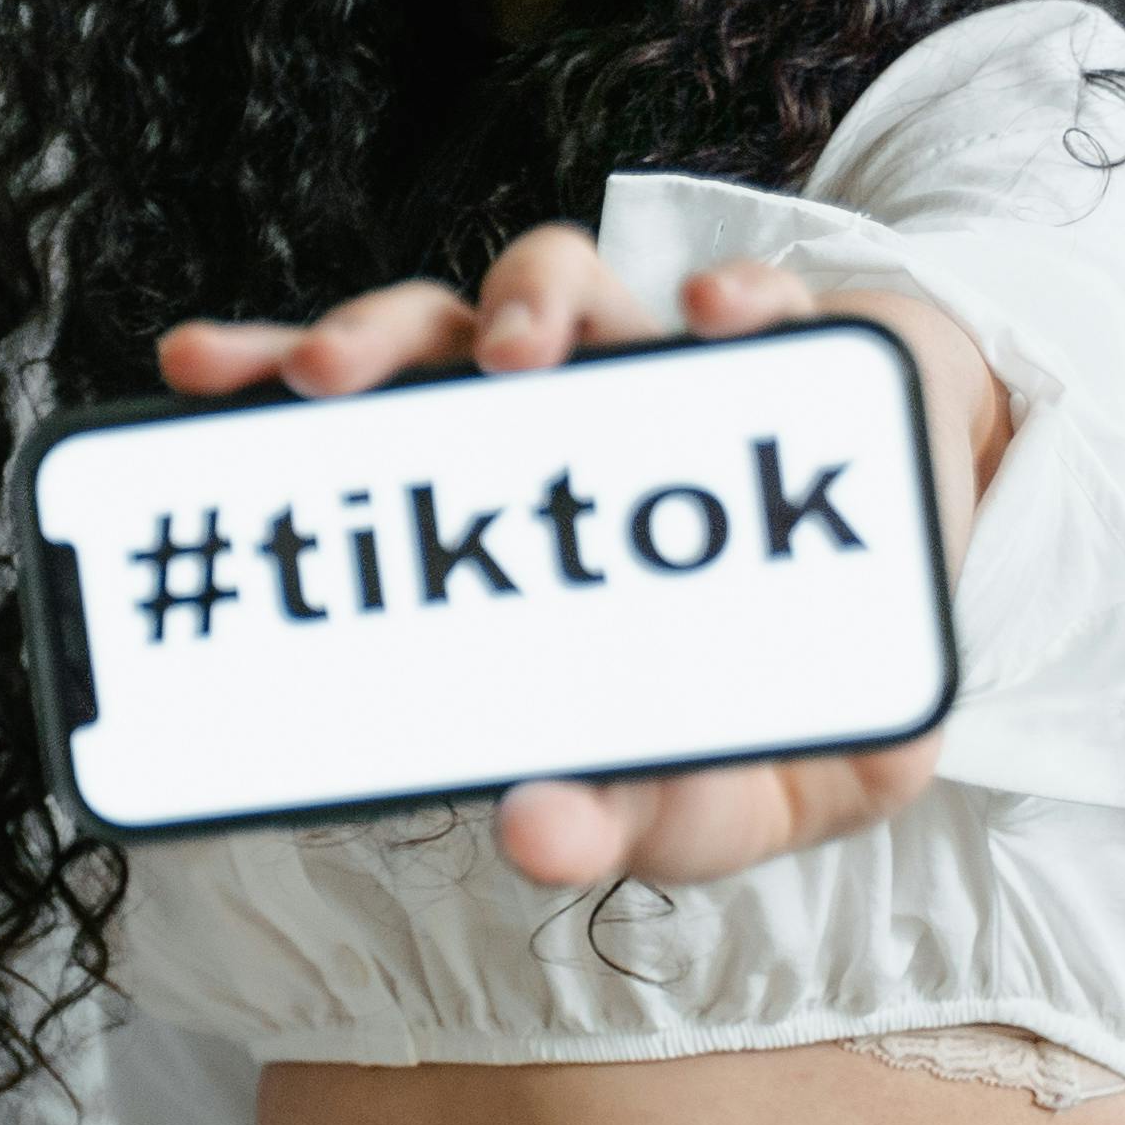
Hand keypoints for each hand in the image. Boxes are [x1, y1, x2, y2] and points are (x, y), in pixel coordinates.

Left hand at [157, 227, 996, 893]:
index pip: (362, 438)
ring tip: (513, 357)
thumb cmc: (787, 673)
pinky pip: (752, 297)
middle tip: (315, 378)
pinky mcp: (788, 346)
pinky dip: (739, 297)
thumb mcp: (734, 790)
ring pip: (556, 290)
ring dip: (525, 302)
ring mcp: (662, 375)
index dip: (265, 386)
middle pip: (420, 343)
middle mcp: (549, 422)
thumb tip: (539, 833)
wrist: (930, 564)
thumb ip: (643, 821)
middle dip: (352, 344)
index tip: (194, 373)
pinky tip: (719, 319)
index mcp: (492, 509)